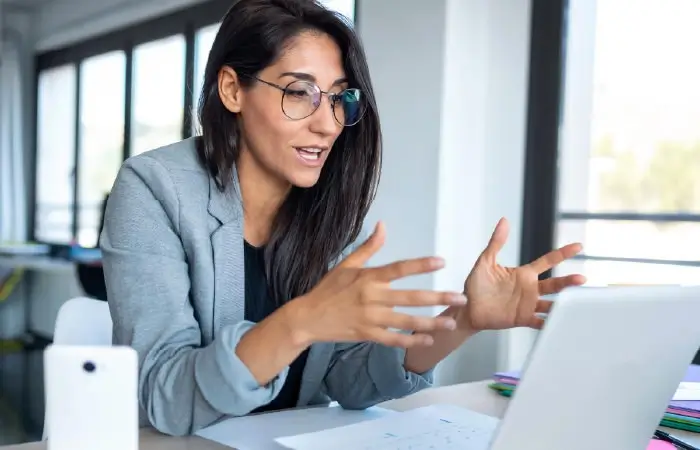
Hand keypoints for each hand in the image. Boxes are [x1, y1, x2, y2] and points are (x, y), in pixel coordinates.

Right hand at [293, 222, 467, 347]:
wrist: (308, 318)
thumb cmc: (328, 289)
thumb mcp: (346, 265)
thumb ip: (368, 247)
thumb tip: (383, 225)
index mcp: (368, 278)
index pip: (399, 269)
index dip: (421, 265)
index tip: (442, 262)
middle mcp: (372, 298)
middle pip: (411, 297)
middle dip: (438, 298)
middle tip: (460, 298)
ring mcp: (371, 319)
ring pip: (407, 321)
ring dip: (430, 323)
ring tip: (450, 322)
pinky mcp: (368, 335)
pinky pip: (394, 339)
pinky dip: (411, 341)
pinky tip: (427, 340)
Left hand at [461, 218, 585, 330]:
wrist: (467, 308)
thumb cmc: (475, 285)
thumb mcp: (485, 261)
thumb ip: (496, 242)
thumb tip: (504, 221)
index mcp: (523, 274)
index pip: (547, 261)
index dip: (562, 254)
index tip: (578, 246)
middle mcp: (529, 289)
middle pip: (554, 284)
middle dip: (568, 281)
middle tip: (581, 279)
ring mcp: (527, 304)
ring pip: (551, 304)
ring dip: (562, 304)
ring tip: (576, 304)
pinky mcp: (522, 318)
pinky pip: (539, 322)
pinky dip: (549, 323)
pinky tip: (558, 323)